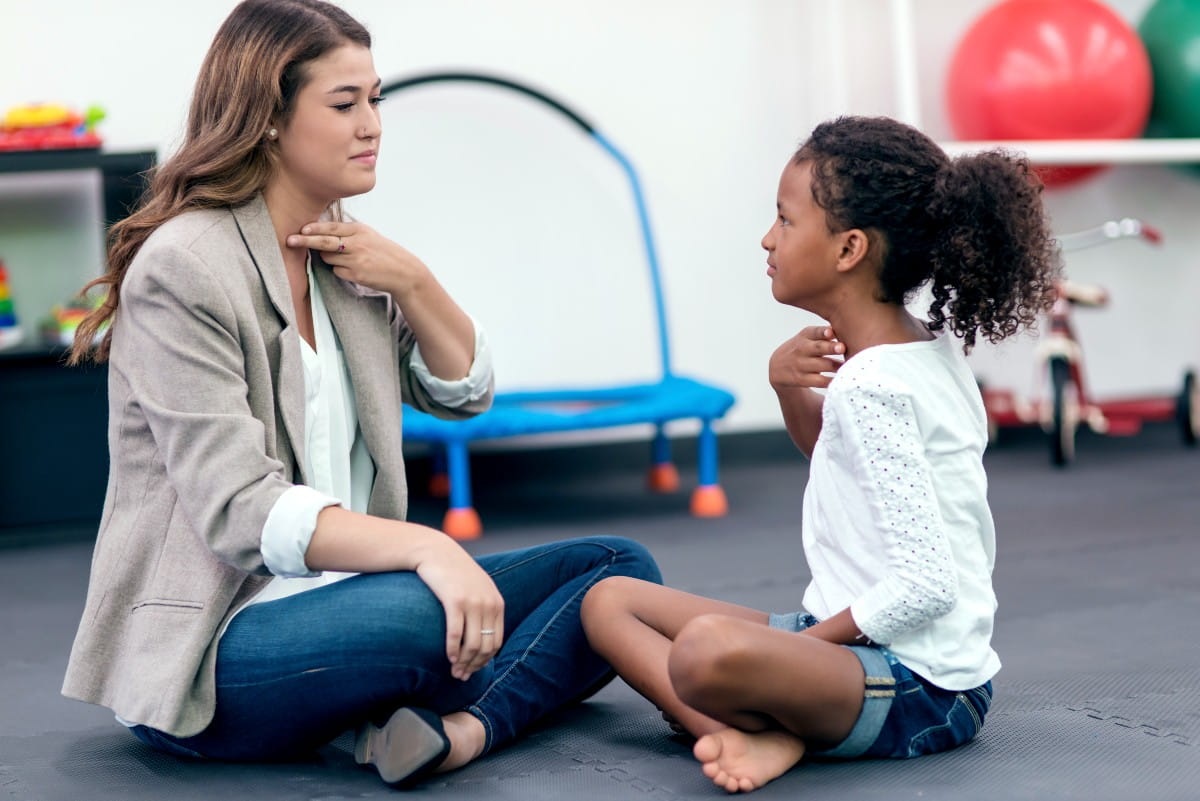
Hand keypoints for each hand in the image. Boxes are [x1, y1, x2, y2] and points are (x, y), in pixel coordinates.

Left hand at [286, 221, 428, 298]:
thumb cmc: (383, 252)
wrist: (403, 271)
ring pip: (328, 258)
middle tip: (289, 240)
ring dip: (330, 259)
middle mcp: (357, 243)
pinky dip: (341, 271)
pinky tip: (355, 270)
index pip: (331, 227)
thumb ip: (347, 232)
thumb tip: (320, 232)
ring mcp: (356, 259)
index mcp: (359, 230)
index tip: (301, 229)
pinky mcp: (356, 274)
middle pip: (324, 242)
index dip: (314, 229)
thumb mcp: (368, 235)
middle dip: (305, 241)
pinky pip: (337, 271)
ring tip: (349, 259)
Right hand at [411, 536, 504, 680]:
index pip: (496, 641)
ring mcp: (472, 602)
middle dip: (474, 666)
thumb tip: (481, 638)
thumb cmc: (454, 573)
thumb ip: (483, 609)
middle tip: (461, 676)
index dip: (485, 660)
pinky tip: (448, 657)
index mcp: (497, 603)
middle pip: (486, 646)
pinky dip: (452, 649)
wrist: (437, 551)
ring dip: (463, 662)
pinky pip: (455, 633)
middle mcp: (488, 604)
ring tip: (454, 671)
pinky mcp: (454, 601)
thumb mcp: (477, 588)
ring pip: (472, 644)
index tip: (473, 670)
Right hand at [769, 326, 844, 391]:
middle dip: (831, 348)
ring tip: (851, 366)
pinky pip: (819, 381)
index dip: (823, 332)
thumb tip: (847, 330)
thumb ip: (824, 333)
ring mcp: (800, 364)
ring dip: (837, 366)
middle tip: (843, 348)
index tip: (832, 333)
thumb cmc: (802, 349)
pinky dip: (831, 381)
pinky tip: (841, 380)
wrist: (777, 367)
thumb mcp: (807, 337)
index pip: (814, 332)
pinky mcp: (800, 379)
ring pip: (822, 365)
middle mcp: (801, 349)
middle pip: (818, 348)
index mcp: (805, 335)